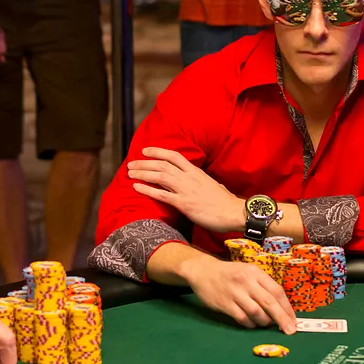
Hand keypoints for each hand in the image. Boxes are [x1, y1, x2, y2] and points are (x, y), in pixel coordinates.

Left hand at [126, 146, 242, 232]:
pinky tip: (137, 187)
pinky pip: (162, 195)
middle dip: (144, 163)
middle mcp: (189, 178)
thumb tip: (205, 181)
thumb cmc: (226, 201)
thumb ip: (205, 182)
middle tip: (131, 163)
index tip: (145, 150)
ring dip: (142, 173)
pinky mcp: (183, 204)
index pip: (174, 156)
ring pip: (159, 177)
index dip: (158, 151)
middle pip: (162, 165)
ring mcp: (185, 190)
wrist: (233, 212)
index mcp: (196, 172)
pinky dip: (147, 190)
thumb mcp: (214, 185)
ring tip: (130, 173)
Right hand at [177, 253, 296, 333]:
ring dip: (264, 322)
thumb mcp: (248, 272)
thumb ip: (263, 286)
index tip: (294, 320)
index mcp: (255, 272)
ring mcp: (235, 292)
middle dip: (282, 319)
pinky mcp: (224, 304)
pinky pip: (242, 318)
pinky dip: (250, 324)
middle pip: (269, 303)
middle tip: (290, 331)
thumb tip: (282, 308)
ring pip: (256, 312)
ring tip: (265, 324)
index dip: (287, 308)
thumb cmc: (230, 274)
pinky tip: (252, 324)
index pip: (276, 291)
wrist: (203, 271)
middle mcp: (246, 281)